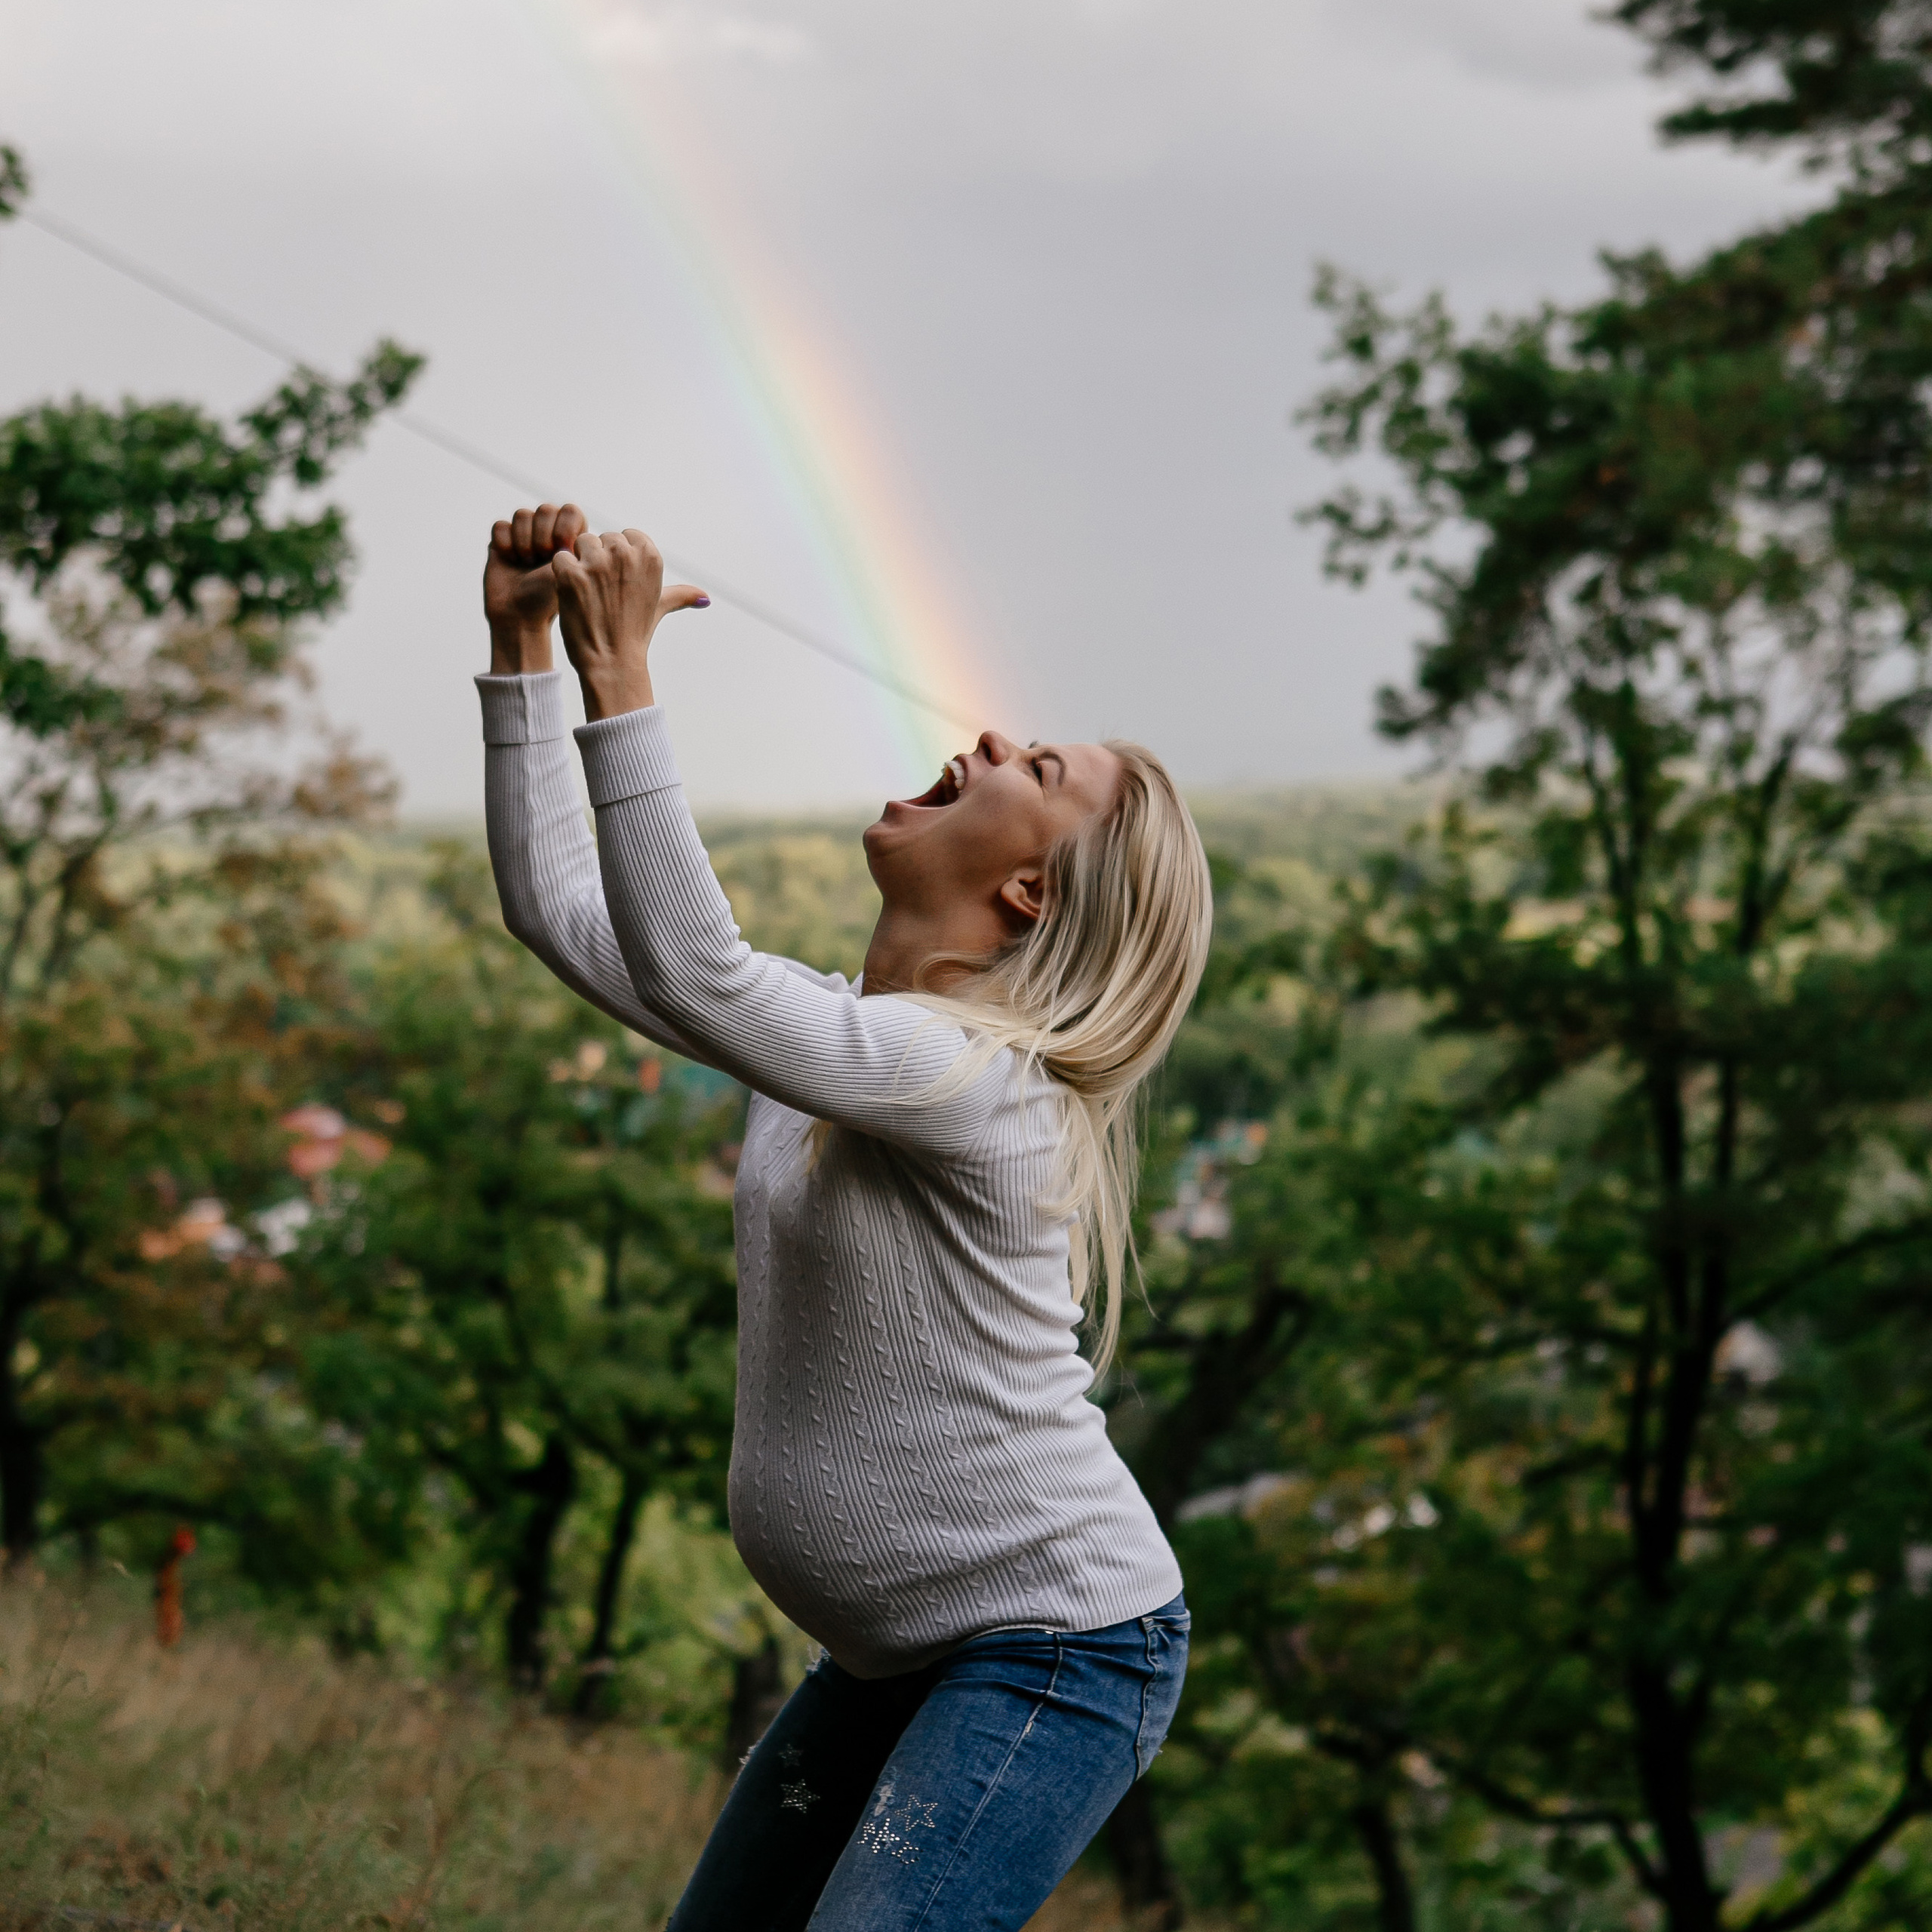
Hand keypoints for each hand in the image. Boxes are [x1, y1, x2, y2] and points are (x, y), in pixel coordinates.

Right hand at [483, 502, 588, 672]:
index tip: (563, 549)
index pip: (571, 510)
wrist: (519, 616)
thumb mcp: (576, 575)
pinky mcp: (502, 539)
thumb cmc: (550, 601)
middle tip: (541, 560)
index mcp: (572, 538)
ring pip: (522, 514)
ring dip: (523, 542)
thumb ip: (584, 551)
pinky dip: (504, 544)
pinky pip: (501, 525)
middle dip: (542, 536)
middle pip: (546, 508)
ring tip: (526, 564)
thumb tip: (590, 535)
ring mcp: (525, 534)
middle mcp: (549, 532)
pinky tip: (510, 561)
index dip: (564, 527)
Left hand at [552, 527, 708, 719]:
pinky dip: (563, 577)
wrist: (612, 662)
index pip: (624, 536)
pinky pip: (560, 559)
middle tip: (605, 594)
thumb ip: (681, 595)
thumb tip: (705, 598)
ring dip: (579, 565)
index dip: (617, 559)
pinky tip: (573, 597)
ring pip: (580, 544)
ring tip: (589, 594)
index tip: (621, 585)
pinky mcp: (572, 574)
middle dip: (598, 561)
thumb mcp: (660, 608)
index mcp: (649, 555)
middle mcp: (625, 553)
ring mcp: (598, 563)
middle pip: (601, 539)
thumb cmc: (635, 634)